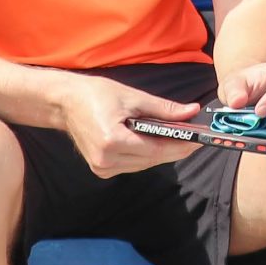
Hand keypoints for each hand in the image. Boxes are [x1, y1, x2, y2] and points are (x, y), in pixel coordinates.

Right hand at [56, 73, 201, 176]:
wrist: (66, 102)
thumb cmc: (96, 94)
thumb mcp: (133, 97)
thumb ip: (163, 109)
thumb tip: (191, 112)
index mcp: (112, 141)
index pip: (156, 149)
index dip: (180, 145)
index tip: (199, 139)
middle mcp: (106, 160)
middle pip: (152, 159)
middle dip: (176, 149)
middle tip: (195, 138)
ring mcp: (102, 168)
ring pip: (144, 164)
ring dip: (163, 153)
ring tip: (181, 139)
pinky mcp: (101, 169)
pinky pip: (133, 165)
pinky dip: (147, 155)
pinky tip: (158, 143)